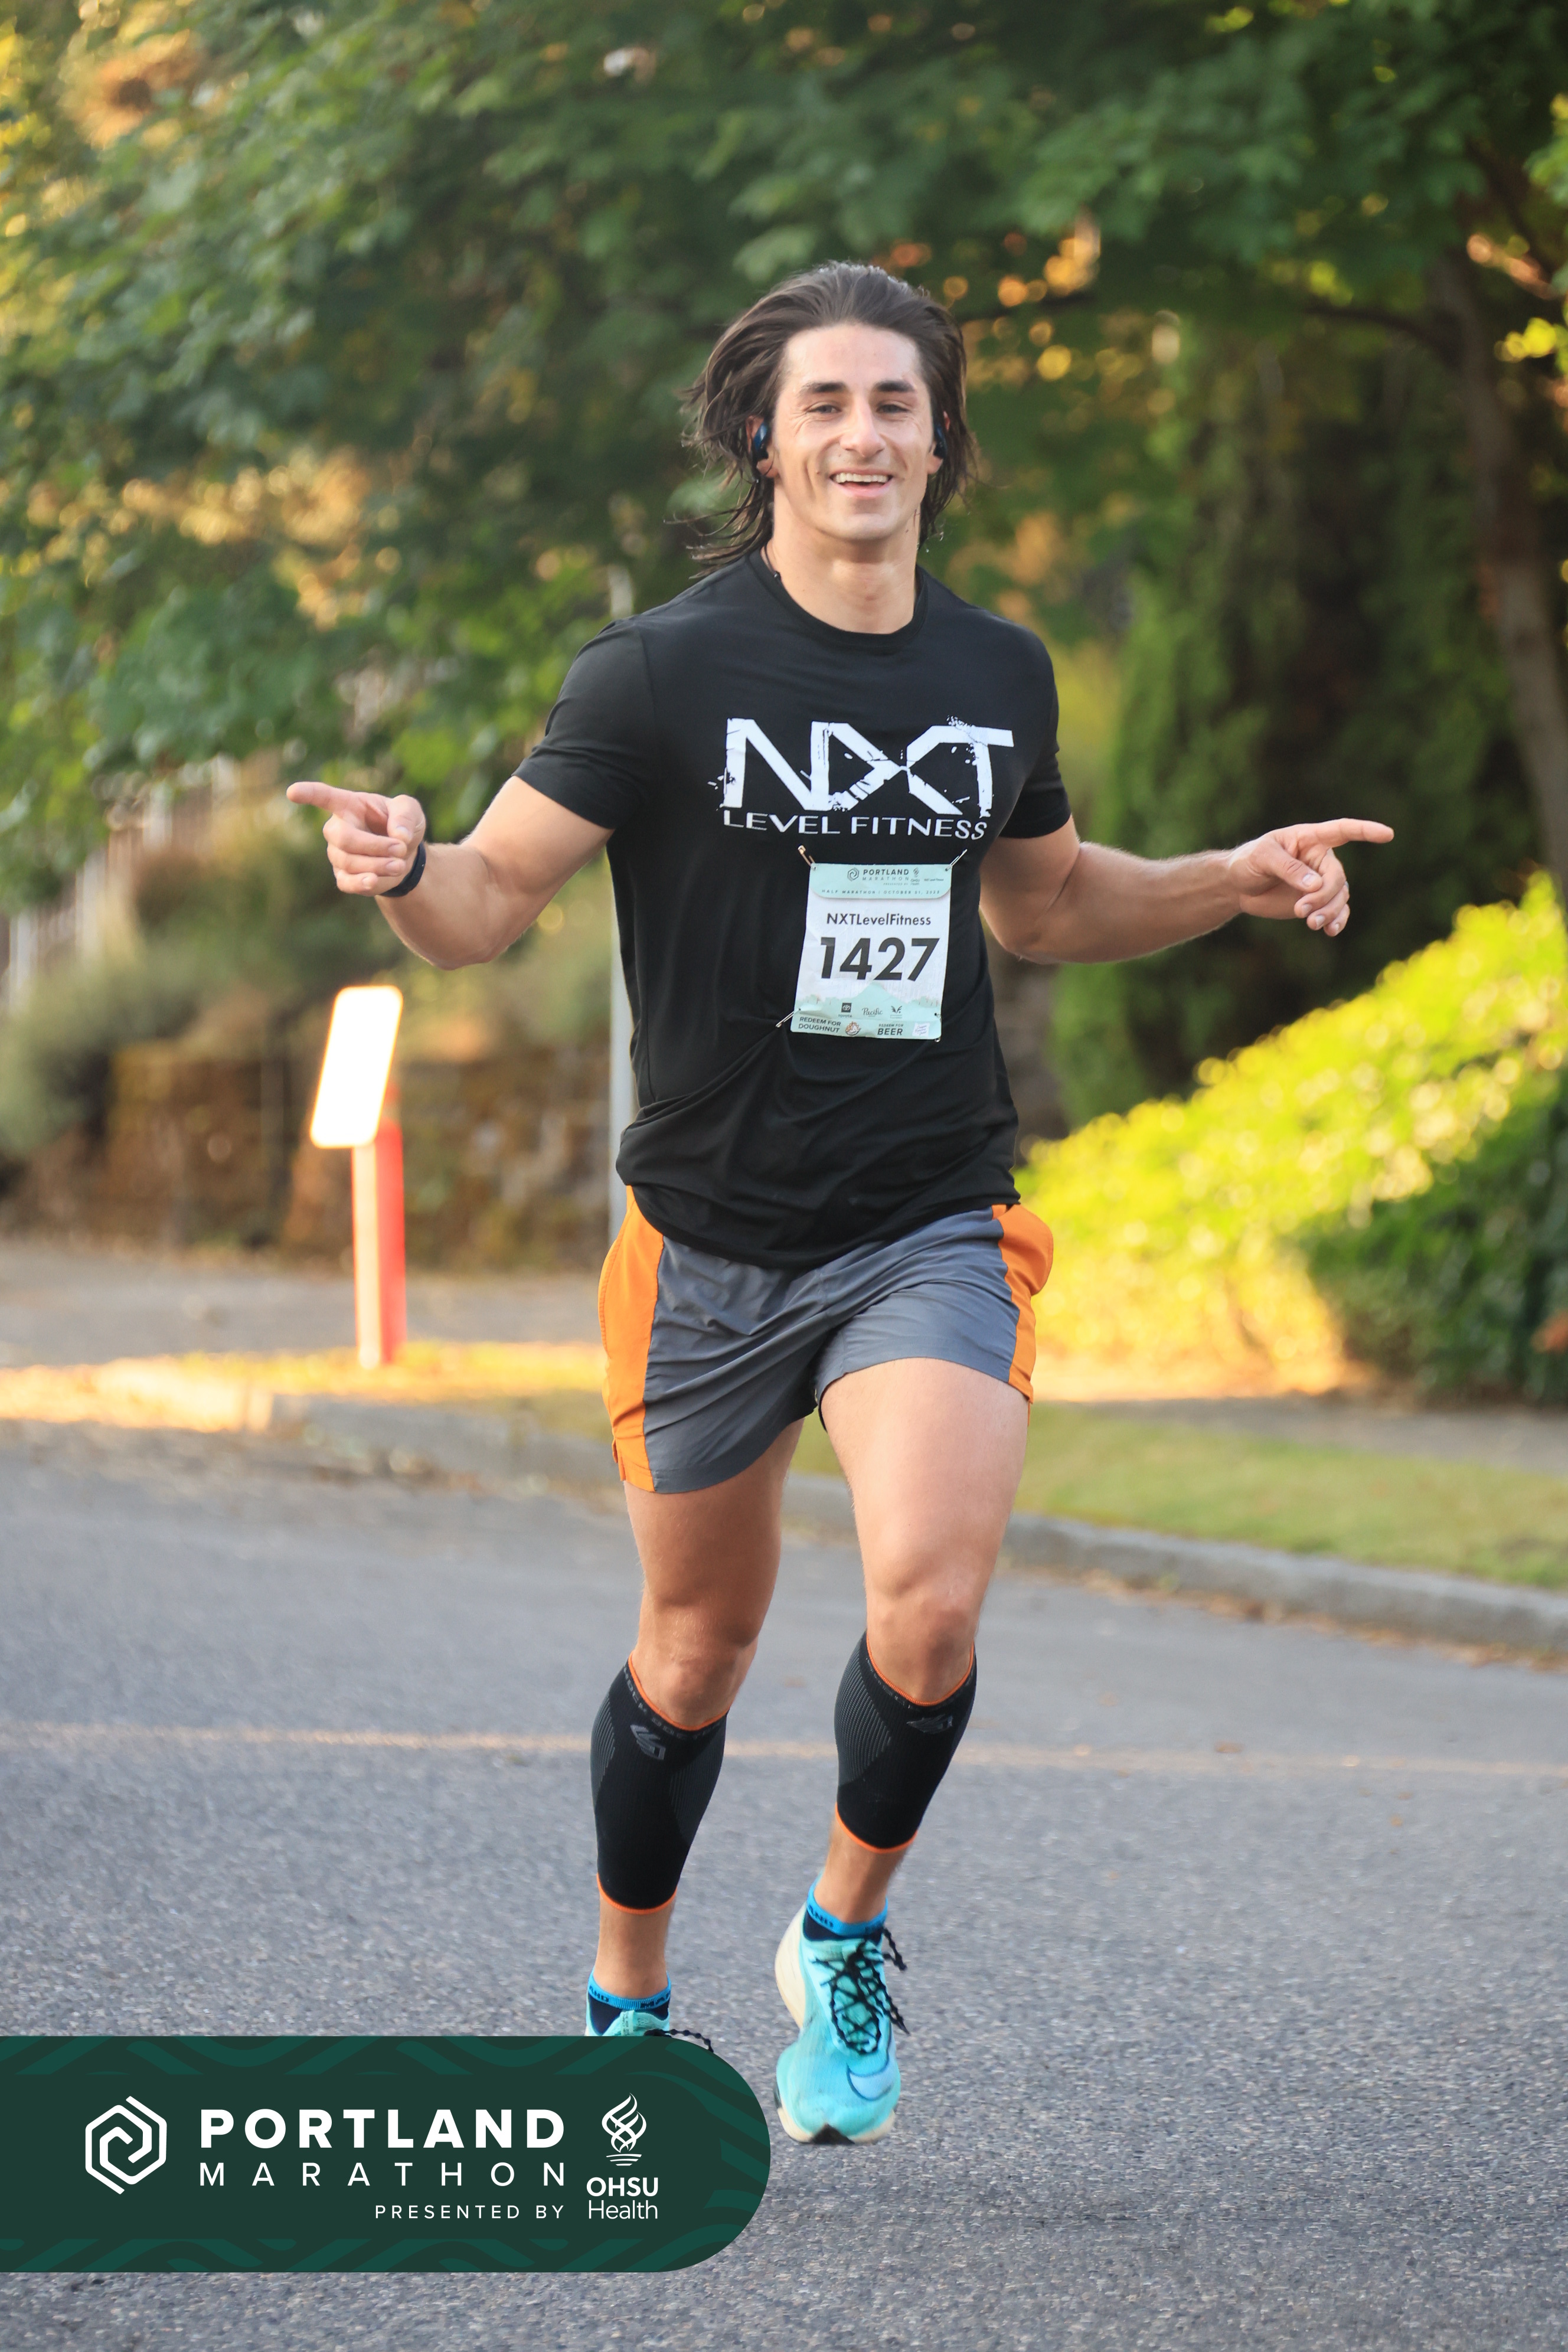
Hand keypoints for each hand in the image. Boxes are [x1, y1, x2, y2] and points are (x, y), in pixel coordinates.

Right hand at [285, 780, 426, 896]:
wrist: (405, 855)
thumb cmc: (402, 825)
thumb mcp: (410, 811)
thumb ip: (406, 816)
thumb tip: (399, 835)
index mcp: (349, 805)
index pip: (324, 796)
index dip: (308, 793)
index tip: (292, 792)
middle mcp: (337, 828)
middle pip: (344, 839)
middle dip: (374, 847)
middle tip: (400, 849)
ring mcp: (337, 853)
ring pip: (348, 862)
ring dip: (377, 865)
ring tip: (399, 864)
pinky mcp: (343, 876)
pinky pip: (346, 882)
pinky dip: (362, 883)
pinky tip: (373, 881)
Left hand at [1225, 819, 1393, 937]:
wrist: (1238, 885)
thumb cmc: (1249, 861)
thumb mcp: (1263, 858)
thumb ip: (1288, 868)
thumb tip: (1315, 885)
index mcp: (1310, 839)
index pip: (1342, 830)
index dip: (1365, 831)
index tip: (1388, 835)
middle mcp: (1321, 859)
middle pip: (1337, 877)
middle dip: (1325, 896)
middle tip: (1302, 910)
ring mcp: (1321, 881)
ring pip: (1339, 897)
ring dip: (1329, 912)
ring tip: (1312, 924)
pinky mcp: (1317, 901)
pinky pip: (1337, 911)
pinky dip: (1337, 921)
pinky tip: (1330, 931)